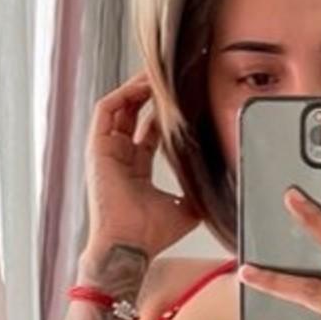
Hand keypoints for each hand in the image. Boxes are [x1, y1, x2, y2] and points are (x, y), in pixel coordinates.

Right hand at [85, 70, 202, 260]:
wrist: (129, 247)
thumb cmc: (150, 236)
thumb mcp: (186, 208)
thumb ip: (198, 191)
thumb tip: (223, 184)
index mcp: (137, 169)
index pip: (150, 130)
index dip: (165, 112)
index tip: (184, 98)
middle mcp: (120, 157)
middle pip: (133, 113)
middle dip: (150, 92)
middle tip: (170, 76)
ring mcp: (107, 152)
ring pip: (119, 107)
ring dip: (137, 87)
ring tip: (157, 73)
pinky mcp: (97, 148)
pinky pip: (106, 110)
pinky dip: (123, 94)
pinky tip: (142, 85)